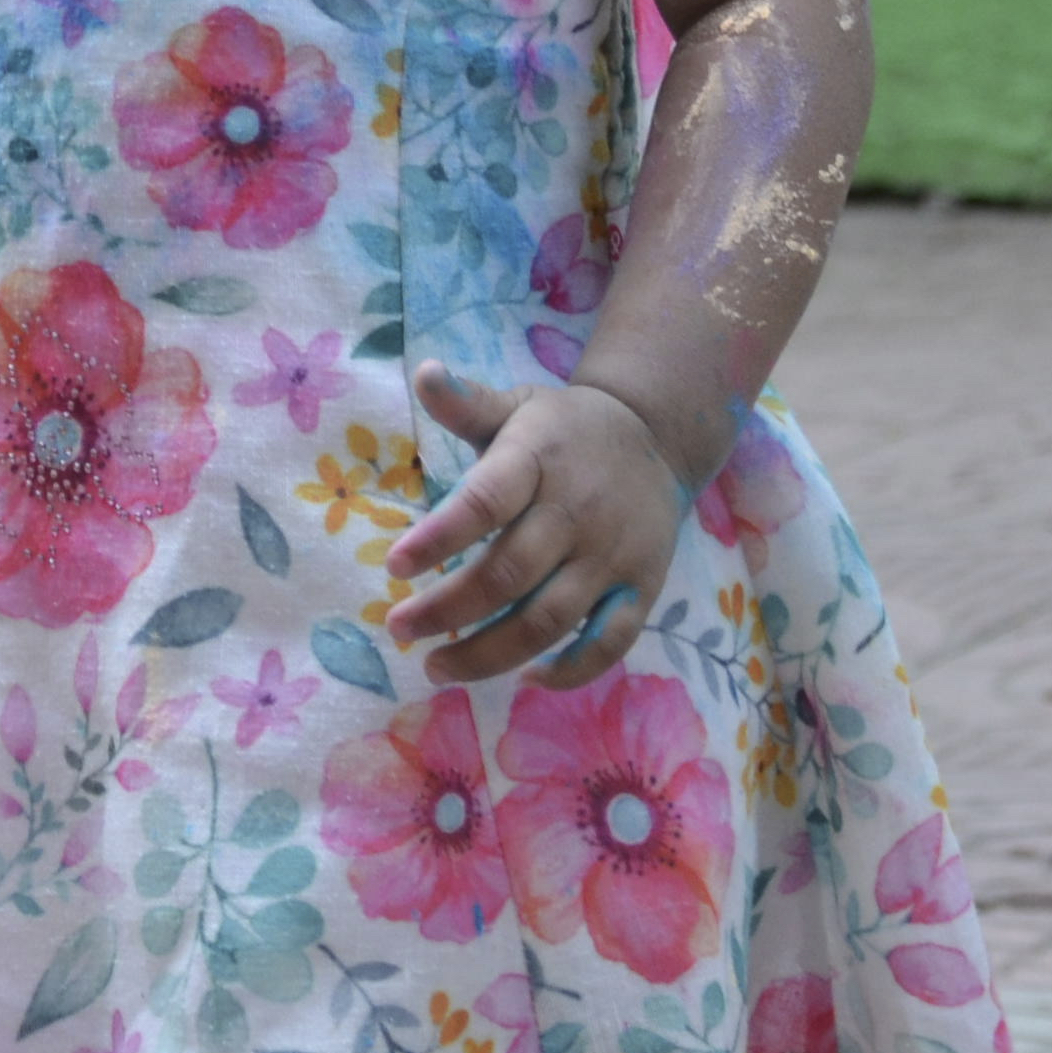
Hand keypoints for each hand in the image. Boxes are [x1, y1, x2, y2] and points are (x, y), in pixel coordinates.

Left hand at [377, 363, 682, 688]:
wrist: (657, 438)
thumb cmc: (563, 430)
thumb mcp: (516, 406)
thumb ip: (466, 402)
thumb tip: (423, 373)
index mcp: (537, 460)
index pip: (486, 502)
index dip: (439, 538)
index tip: (393, 567)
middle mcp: (575, 512)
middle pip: (509, 574)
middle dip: (448, 609)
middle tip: (399, 629)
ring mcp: (611, 556)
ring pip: (549, 620)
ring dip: (489, 652)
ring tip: (437, 666)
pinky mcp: (641, 589)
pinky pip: (608, 643)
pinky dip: (569, 671)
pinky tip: (525, 679)